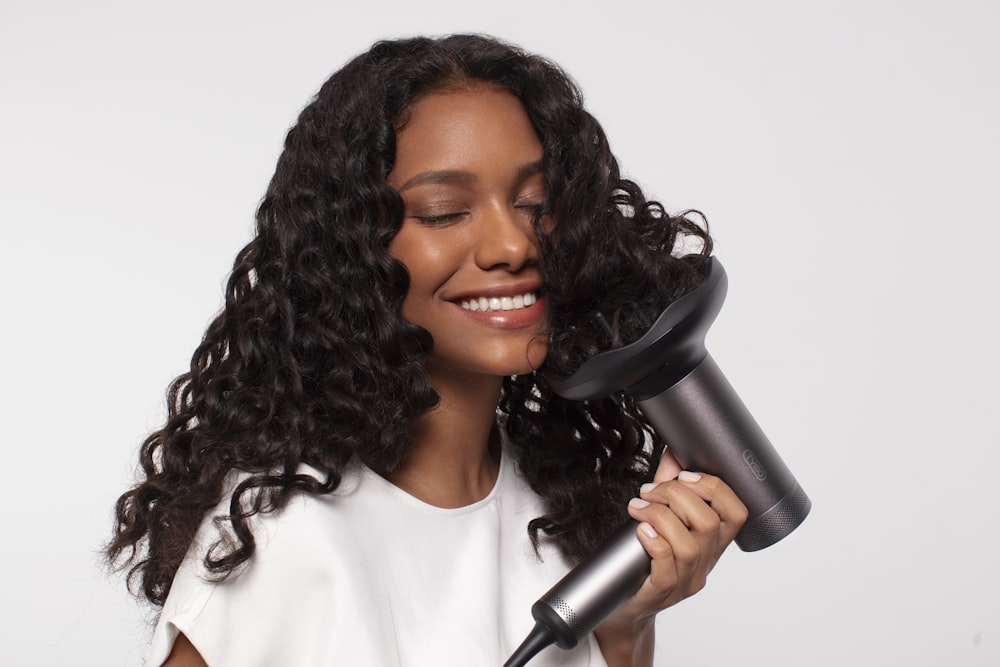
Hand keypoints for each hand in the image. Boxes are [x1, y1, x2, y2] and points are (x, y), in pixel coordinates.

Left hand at [594, 450, 747, 665]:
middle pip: (708, 523)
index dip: (715, 488)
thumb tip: (673, 453)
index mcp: (713, 543)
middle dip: (676, 495)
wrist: (627, 607)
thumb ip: (669, 487)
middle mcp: (705, 563)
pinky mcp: (662, 593)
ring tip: (638, 506)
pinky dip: (654, 541)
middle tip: (648, 490)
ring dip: (660, 516)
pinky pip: (666, 568)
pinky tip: (640, 529)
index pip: (737, 513)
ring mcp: (686, 581)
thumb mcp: (662, 519)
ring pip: (689, 545)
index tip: (685, 475)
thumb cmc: (645, 559)